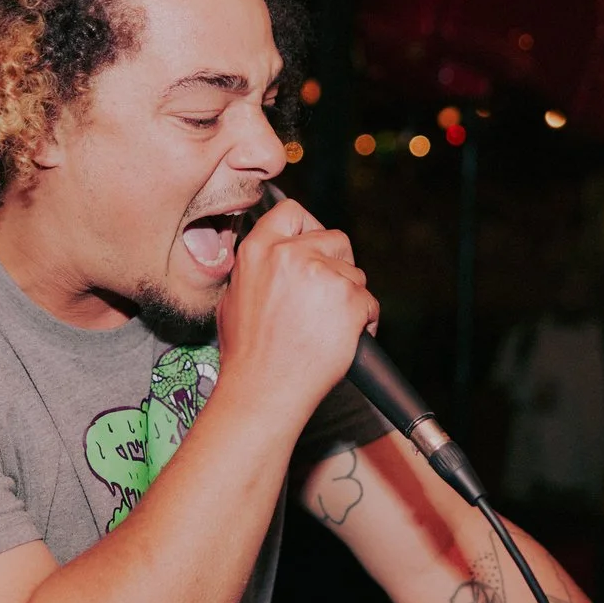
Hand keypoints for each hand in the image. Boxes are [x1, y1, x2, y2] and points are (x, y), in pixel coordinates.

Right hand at [214, 198, 376, 423]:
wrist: (263, 390)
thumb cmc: (247, 354)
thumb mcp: (234, 297)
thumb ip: (258, 268)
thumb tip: (278, 255)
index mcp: (259, 250)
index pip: (292, 212)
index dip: (308, 227)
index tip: (313, 245)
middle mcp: (291, 255)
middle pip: (335, 239)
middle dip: (337, 265)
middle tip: (326, 297)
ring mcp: (323, 275)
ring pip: (356, 274)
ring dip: (350, 298)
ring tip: (329, 328)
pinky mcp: (350, 299)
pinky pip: (369, 303)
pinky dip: (364, 322)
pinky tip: (343, 340)